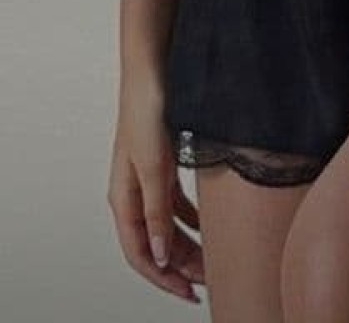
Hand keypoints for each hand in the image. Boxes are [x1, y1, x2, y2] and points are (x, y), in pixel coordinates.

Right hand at [107, 69, 203, 303]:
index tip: (190, 293)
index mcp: (124, 197)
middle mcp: (134, 191)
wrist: (156, 65)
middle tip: (209, 281)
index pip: (140, 253)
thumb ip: (156, 212)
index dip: (163, 278)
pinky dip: (193, 218)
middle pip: (155, 243)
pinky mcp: (164, 162)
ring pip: (168, 224)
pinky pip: (176, 202)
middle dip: (180, 265)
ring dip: (188, 244)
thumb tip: (158, 256)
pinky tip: (210, 223)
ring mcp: (149, 177)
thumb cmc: (148, 108)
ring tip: (214, 258)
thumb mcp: (155, 165)